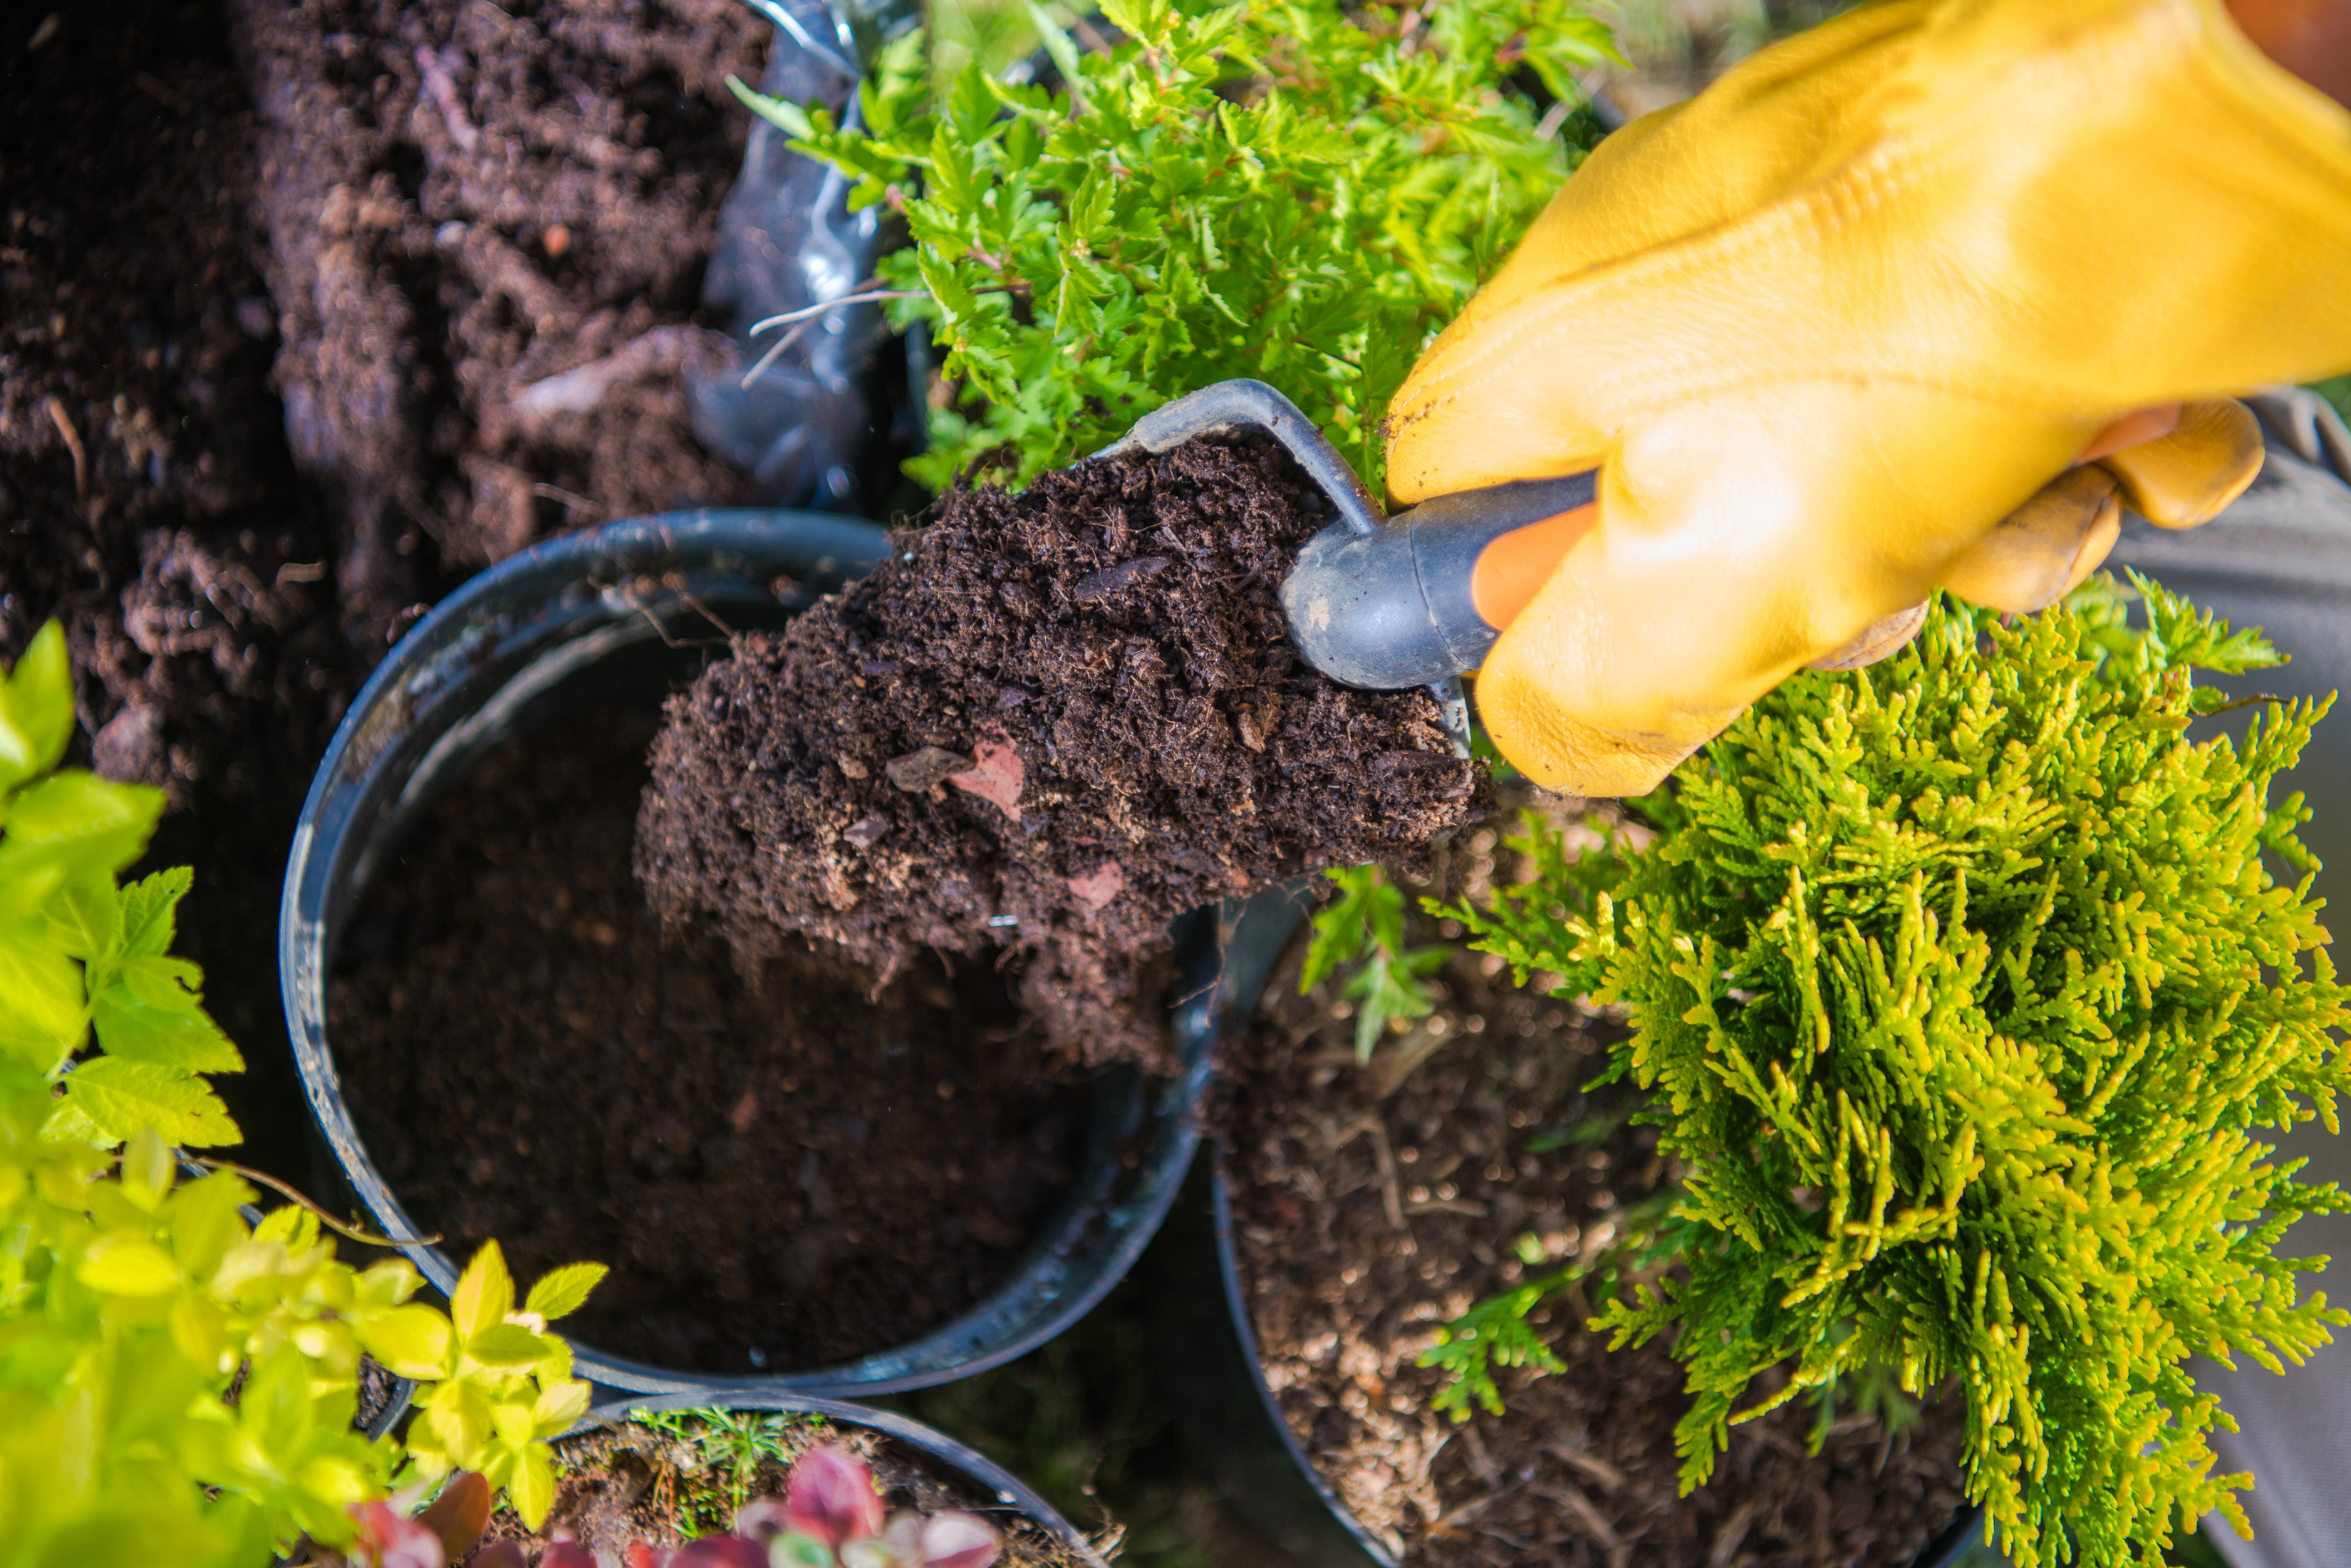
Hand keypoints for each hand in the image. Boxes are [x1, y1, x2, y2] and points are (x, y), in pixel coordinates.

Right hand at [1384, 0, 2350, 796]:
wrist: (2212, 112)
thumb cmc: (1943, 313)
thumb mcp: (1712, 573)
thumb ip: (1586, 689)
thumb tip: (1548, 742)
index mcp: (1565, 330)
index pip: (1444, 492)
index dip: (1513, 597)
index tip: (1627, 645)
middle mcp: (1690, 266)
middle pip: (1693, 512)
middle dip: (1814, 591)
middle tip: (1879, 582)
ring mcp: (1852, 242)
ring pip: (1883, 478)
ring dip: (1985, 537)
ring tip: (2040, 477)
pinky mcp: (2004, 230)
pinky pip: (2016, 403)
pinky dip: (2090, 447)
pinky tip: (2132, 418)